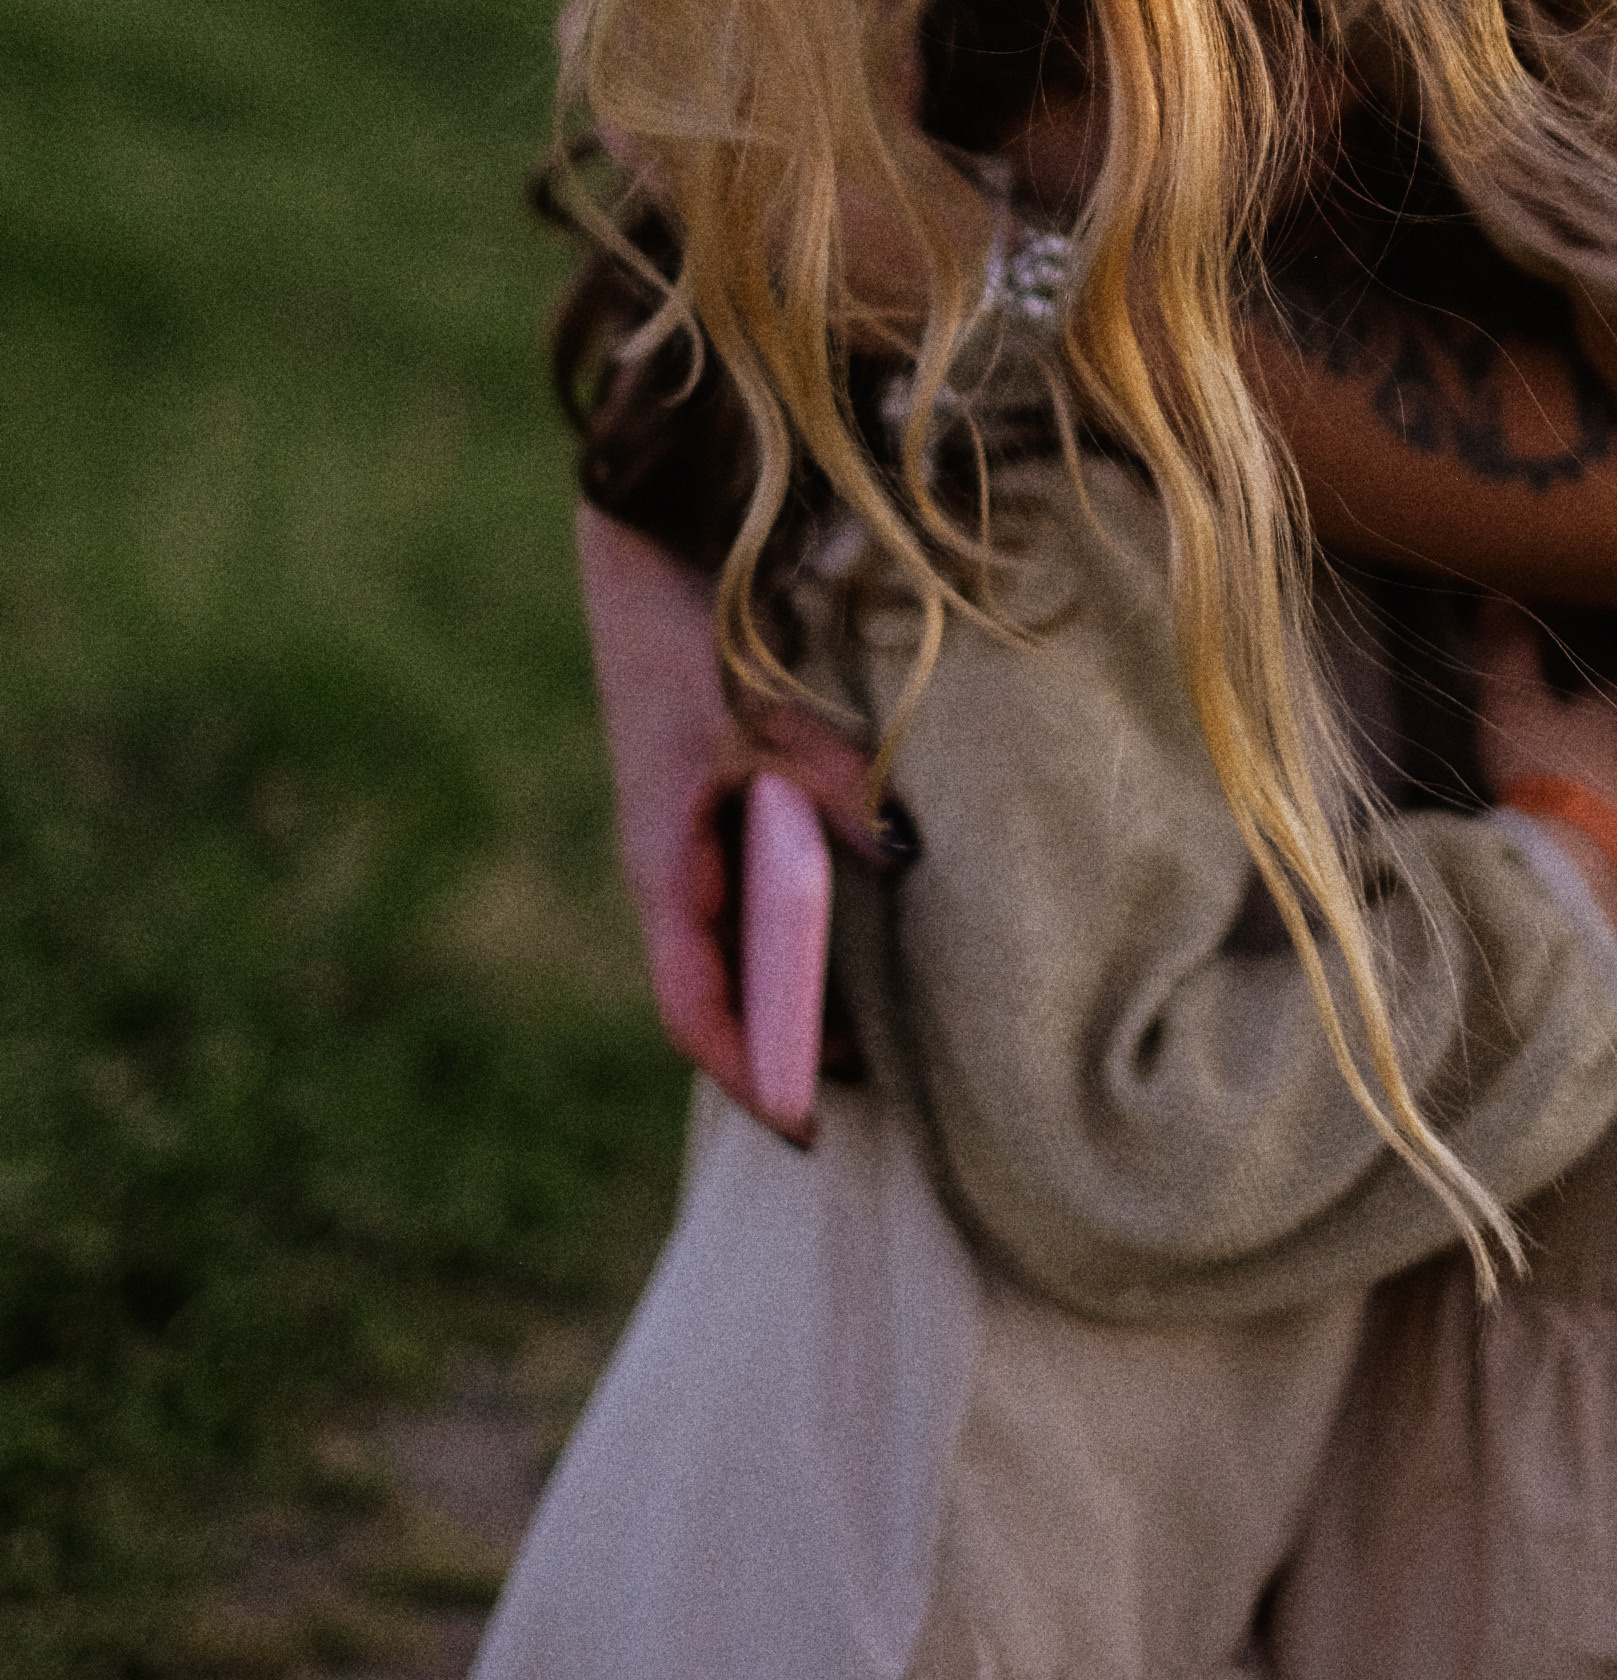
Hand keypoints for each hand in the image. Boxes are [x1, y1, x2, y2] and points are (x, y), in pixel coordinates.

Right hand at [575, 504, 887, 1135]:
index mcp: (663, 871)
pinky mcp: (710, 808)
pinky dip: (797, 933)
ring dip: (796, 994)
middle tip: (876, 1085)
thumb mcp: (762, 720)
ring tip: (879, 1030)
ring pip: (739, 952)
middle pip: (722, 998)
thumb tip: (904, 858)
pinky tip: (855, 932)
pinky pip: (752, 899)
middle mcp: (669, 874)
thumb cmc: (694, 641)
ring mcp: (686, 843)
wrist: (649, 551)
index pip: (698, 1013)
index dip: (751, 1074)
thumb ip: (832, 786)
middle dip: (788, 1049)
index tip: (807, 1127)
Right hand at [1472, 593, 1616, 932]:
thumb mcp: (1514, 706)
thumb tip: (1500, 594)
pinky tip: (1582, 826)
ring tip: (1578, 777)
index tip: (1606, 663)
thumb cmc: (1546, 767)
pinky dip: (1602, 817)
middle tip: (1584, 724)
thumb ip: (1508, 655)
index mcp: (1613, 713)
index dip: (1611, 673)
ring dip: (1606, 775)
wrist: (1578, 860)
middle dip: (1608, 729)